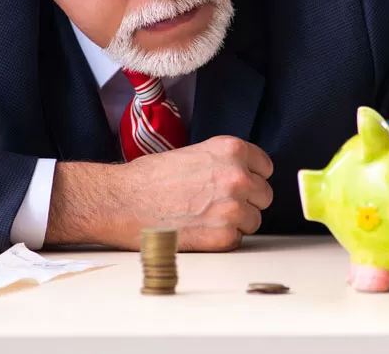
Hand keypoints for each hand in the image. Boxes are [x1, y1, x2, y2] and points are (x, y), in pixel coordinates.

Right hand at [46, 136, 273, 251]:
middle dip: (246, 200)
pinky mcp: (224, 237)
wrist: (123, 201)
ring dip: (236, 222)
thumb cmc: (149, 178)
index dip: (251, 176)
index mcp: (231, 150)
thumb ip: (223, 163)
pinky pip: (237, 239)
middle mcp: (238, 176)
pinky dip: (221, 239)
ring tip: (206, 217)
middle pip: (264, 195)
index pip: (265, 167)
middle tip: (219, 203)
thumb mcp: (194, 154)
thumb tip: (243, 176)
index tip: (240, 183)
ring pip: (254, 220)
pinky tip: (198, 230)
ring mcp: (233, 207)